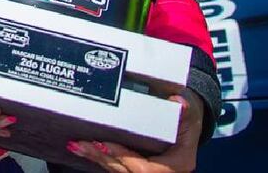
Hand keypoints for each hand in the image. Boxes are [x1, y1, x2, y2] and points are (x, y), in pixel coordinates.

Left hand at [68, 89, 201, 172]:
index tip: (105, 144)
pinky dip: (98, 157)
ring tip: (77, 145)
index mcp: (176, 165)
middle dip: (103, 158)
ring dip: (96, 158)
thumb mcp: (190, 114)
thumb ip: (186, 111)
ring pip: (118, 170)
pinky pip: (115, 166)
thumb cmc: (187, 119)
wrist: (185, 123)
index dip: (124, 158)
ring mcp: (147, 170)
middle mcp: (161, 172)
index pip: (147, 170)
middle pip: (128, 172)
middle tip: (82, 144)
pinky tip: (82, 148)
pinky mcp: (134, 166)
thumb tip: (179, 102)